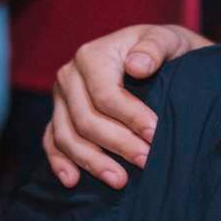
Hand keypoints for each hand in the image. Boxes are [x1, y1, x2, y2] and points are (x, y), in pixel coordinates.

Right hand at [44, 23, 207, 187]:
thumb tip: (136, 67)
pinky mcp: (59, 115)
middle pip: (86, 119)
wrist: (157, 54)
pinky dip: (60, 162)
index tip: (155, 135)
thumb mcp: (167, 39)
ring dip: (92, 162)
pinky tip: (73, 181)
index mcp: (92, 56)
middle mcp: (69, 76)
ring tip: (120, 181)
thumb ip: (154, 48)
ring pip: (67, 136)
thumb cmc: (164, 48)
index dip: (130, 117)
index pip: (105, 95)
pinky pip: (52, 141)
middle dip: (117, 144)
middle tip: (146, 162)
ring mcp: (61, 98)